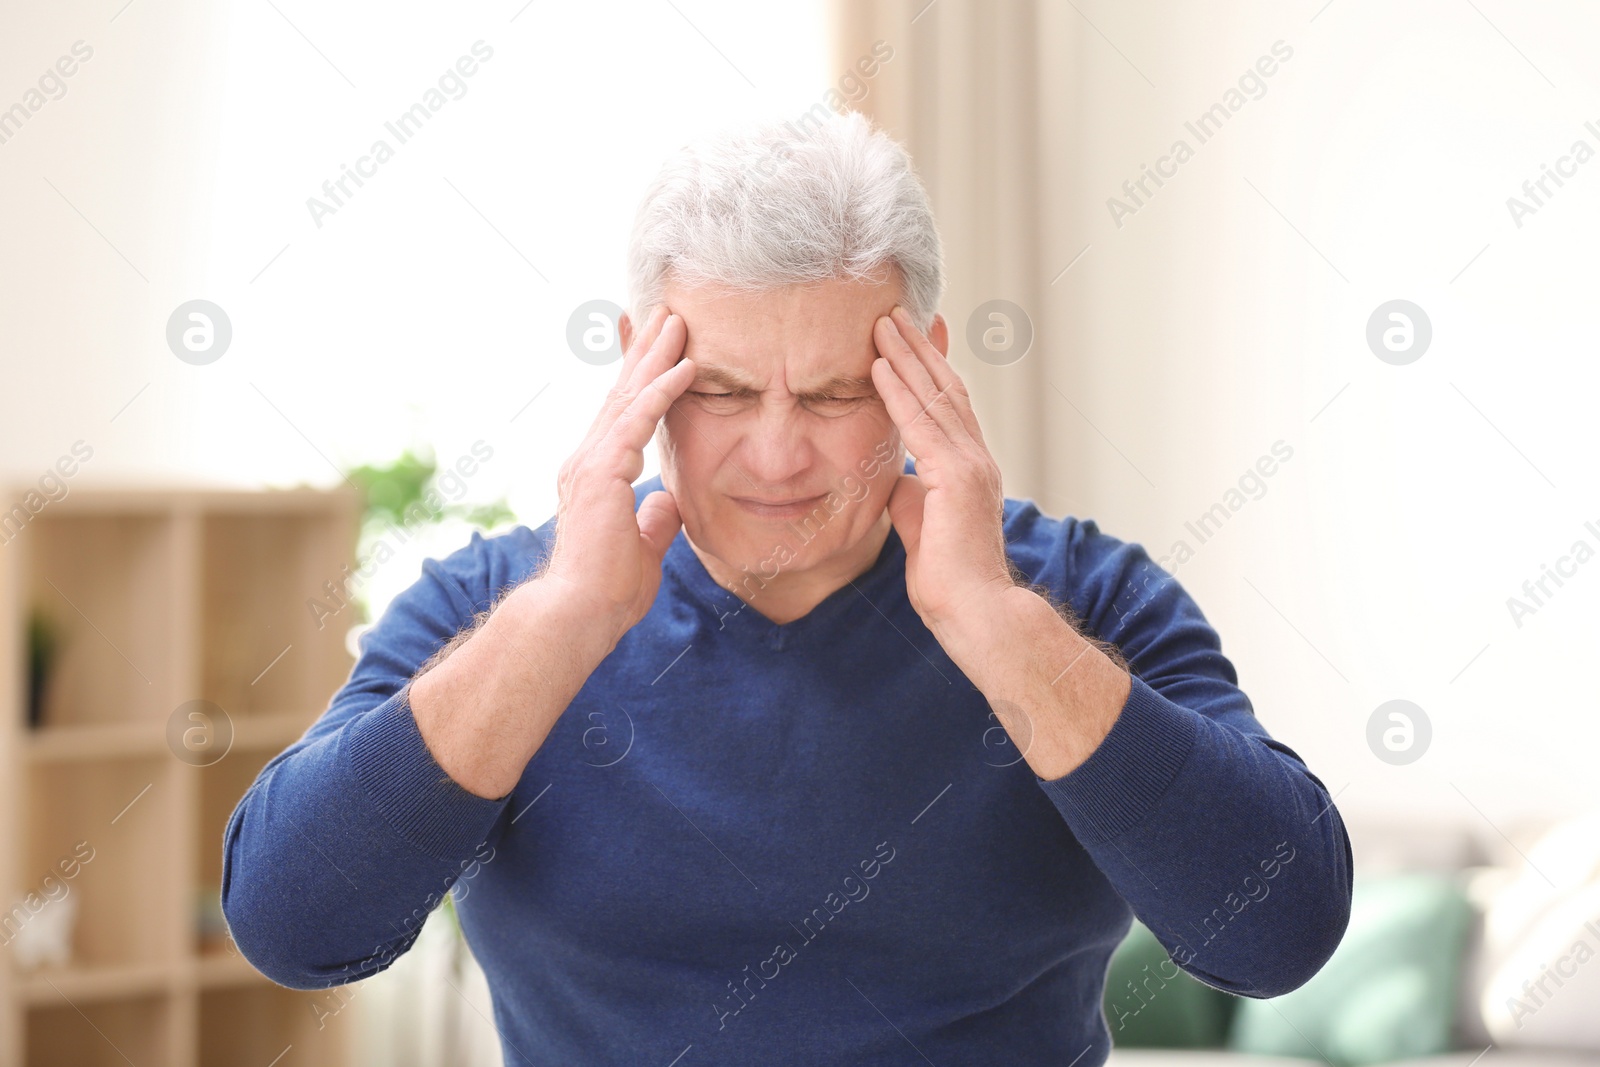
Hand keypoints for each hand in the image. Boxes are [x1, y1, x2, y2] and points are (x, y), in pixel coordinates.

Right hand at [543, 305, 695, 641]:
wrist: (580, 613)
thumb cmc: (606, 591)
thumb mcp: (643, 548)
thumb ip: (654, 519)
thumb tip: (667, 500)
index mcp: (596, 476)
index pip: (623, 416)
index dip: (641, 380)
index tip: (659, 349)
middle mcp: (588, 460)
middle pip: (623, 394)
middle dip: (646, 353)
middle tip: (667, 314)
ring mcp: (592, 463)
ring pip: (629, 397)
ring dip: (656, 357)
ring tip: (678, 321)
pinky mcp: (603, 472)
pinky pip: (639, 420)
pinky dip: (663, 391)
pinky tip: (686, 367)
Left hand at [871, 305, 1014, 633]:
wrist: (974, 611)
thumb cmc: (948, 580)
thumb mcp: (922, 524)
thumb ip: (912, 494)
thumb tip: (895, 477)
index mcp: (970, 468)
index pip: (949, 405)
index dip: (929, 368)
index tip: (910, 336)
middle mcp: (976, 457)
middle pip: (945, 388)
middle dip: (917, 348)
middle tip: (894, 311)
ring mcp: (970, 464)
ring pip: (934, 396)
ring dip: (905, 356)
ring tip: (881, 322)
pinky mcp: (955, 477)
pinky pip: (920, 423)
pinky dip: (898, 391)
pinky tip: (879, 365)